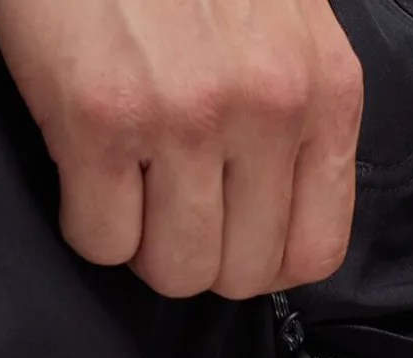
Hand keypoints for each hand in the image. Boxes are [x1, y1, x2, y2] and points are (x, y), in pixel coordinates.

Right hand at [0, 0, 362, 298]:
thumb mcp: (289, 28)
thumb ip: (301, 119)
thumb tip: (282, 225)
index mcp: (326, 93)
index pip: (316, 252)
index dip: (267, 266)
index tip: (233, 240)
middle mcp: (268, 109)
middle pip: (241, 274)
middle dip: (200, 257)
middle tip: (169, 208)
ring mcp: (186, 115)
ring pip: (174, 270)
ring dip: (143, 247)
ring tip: (129, 191)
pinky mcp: (99, 115)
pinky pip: (101, 239)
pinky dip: (87, 224)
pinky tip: (86, 174)